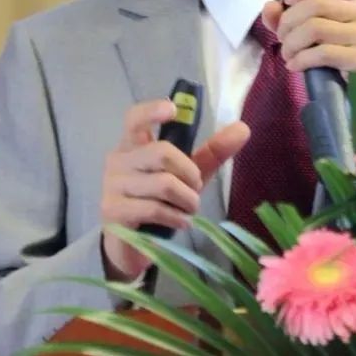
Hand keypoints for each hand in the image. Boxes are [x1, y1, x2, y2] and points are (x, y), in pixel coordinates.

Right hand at [100, 100, 249, 281]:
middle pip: (162, 151)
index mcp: (134, 144)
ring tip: (189, 209)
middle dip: (190, 172)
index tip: (172, 110)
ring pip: (163, 183)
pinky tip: (181, 222)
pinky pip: (154, 208)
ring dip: (187, 200)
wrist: (131, 246)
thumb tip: (243, 128)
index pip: (135, 118)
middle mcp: (119, 159)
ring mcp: (112, 185)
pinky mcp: (113, 211)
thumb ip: (212, 152)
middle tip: (195, 188)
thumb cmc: (160, 201)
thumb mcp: (188, 174)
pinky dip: (177, 217)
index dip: (152, 110)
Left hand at [261, 0, 355, 73]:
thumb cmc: (330, 54)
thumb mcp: (306, 28)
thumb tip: (270, 7)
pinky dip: (300, 59)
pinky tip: (294, 65)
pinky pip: (323, 52)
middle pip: (316, 3)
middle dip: (288, 21)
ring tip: (287, 53)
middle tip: (282, 38)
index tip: (287, 1)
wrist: (352, 91)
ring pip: (315, 27)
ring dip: (291, 43)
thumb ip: (285, 15)